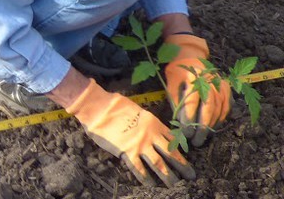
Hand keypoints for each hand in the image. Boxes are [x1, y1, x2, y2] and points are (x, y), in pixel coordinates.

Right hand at [67, 78, 194, 186]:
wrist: (98, 107)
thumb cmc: (114, 104)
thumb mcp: (136, 109)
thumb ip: (145, 120)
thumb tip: (148, 127)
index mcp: (154, 122)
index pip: (172, 139)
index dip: (180, 150)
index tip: (186, 159)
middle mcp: (151, 135)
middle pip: (170, 153)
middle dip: (182, 166)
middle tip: (190, 176)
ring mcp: (140, 145)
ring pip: (159, 164)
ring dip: (168, 175)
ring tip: (174, 185)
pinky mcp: (127, 152)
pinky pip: (139, 169)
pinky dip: (146, 178)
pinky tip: (150, 185)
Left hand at [165, 33, 230, 145]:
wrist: (189, 54)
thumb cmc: (176, 71)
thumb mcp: (171, 84)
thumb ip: (176, 102)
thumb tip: (179, 124)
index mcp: (192, 76)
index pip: (191, 102)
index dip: (188, 119)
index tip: (185, 133)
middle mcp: (209, 80)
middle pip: (208, 107)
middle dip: (202, 127)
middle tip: (196, 141)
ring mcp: (220, 83)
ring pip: (219, 109)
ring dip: (211, 125)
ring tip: (203, 136)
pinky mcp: (226, 87)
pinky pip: (226, 106)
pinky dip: (220, 118)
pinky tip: (212, 126)